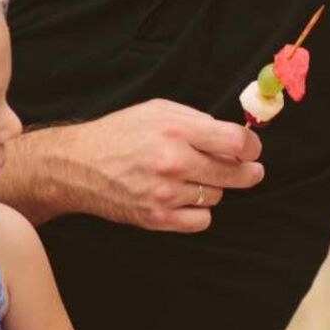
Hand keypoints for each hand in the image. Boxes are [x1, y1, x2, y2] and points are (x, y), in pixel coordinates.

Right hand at [33, 99, 263, 232]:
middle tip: (251, 170)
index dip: (252, 148)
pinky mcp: (157, 218)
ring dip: (213, 187)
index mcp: (176, 130)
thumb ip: (198, 121)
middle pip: (235, 174)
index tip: (251, 150)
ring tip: (192, 177)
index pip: (237, 143)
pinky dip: (199, 210)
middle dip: (248, 172)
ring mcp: (165, 193)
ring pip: (217, 196)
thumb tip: (235, 138)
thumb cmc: (120, 133)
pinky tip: (186, 198)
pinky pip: (202, 219)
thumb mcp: (159, 110)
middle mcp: (173, 162)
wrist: (78, 165)